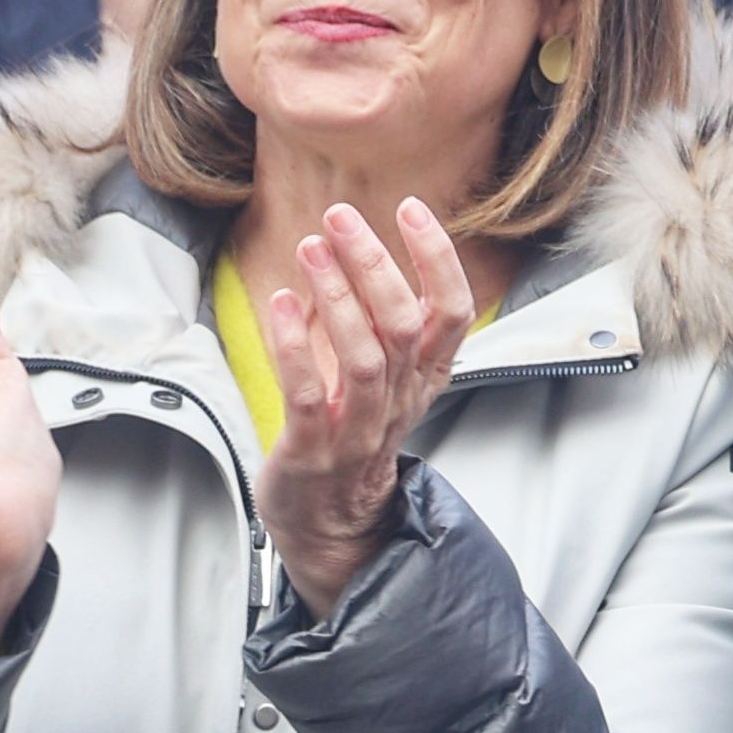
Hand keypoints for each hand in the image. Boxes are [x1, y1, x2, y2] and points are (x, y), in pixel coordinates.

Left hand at [252, 199, 476, 617]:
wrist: (329, 523)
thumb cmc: (351, 435)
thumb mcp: (385, 377)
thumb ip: (377, 320)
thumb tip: (348, 246)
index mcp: (424, 379)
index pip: (452, 312)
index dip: (438, 258)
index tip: (411, 209)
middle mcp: (399, 402)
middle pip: (406, 326)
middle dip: (376, 264)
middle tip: (342, 217)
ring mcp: (358, 430)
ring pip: (366, 357)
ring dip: (338, 296)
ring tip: (311, 248)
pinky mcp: (313, 451)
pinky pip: (309, 393)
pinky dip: (294, 345)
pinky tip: (281, 303)